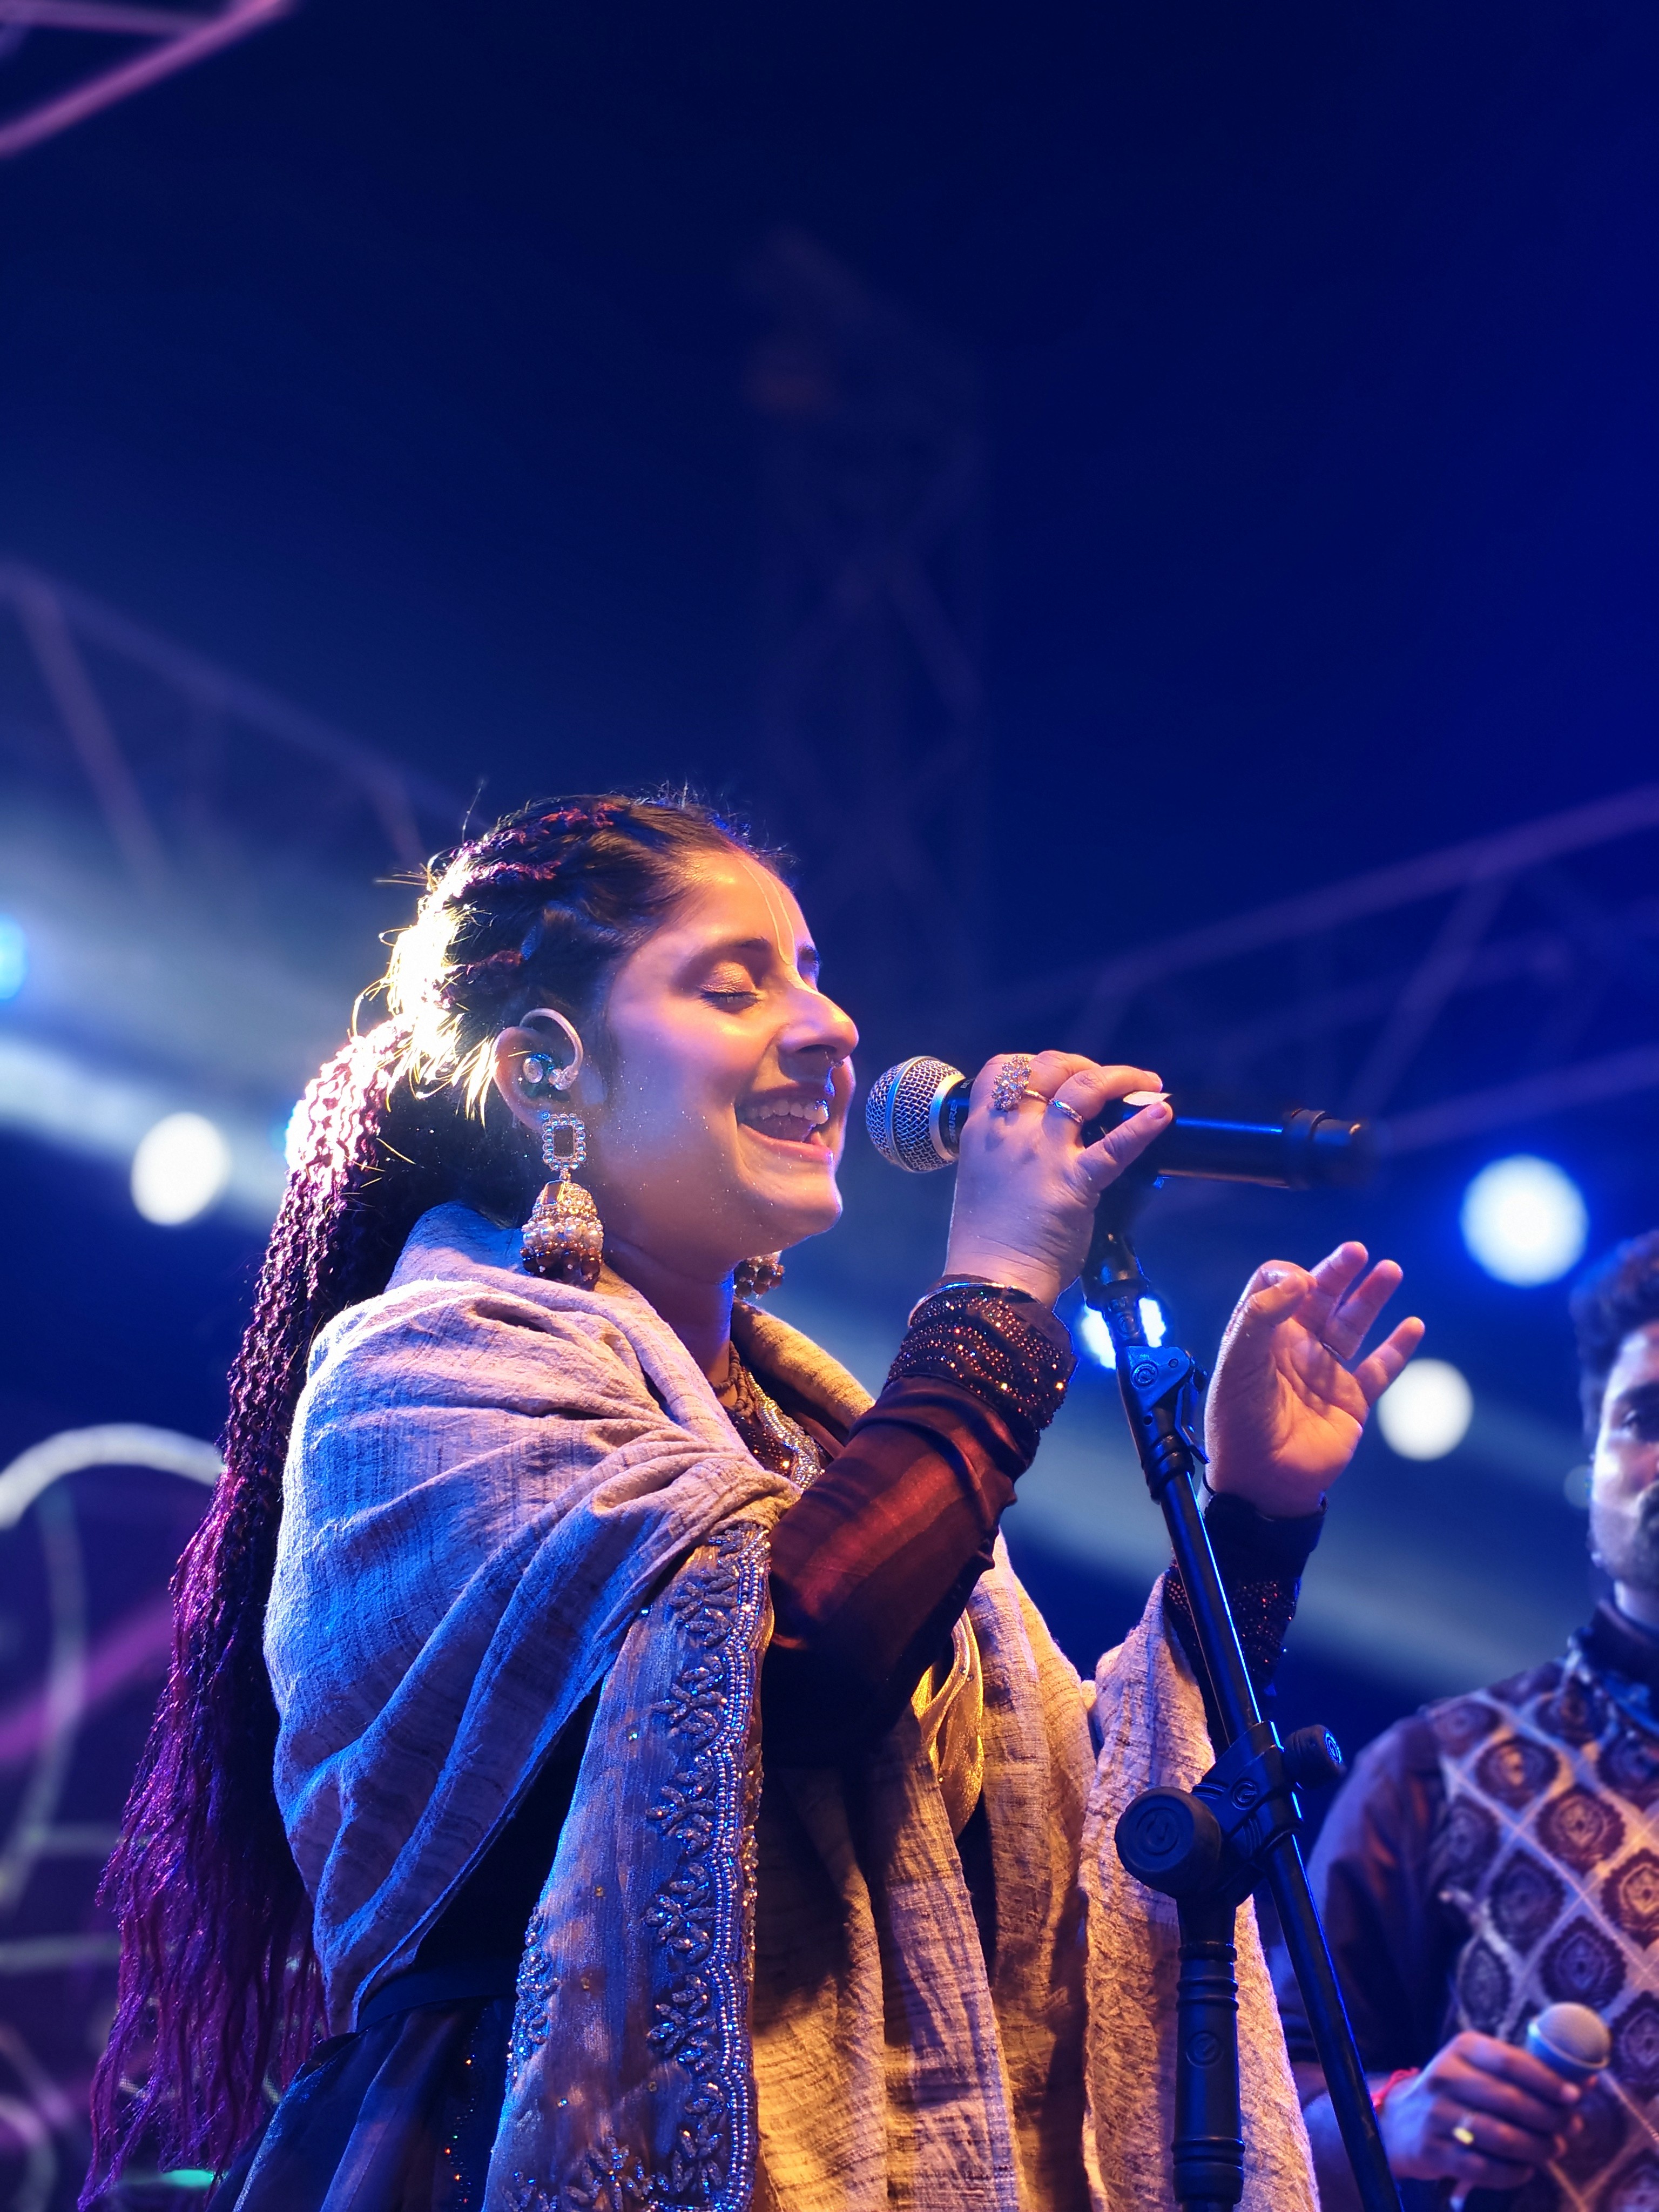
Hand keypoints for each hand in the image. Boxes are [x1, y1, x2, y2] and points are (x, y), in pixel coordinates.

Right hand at [943, 1051, 1171, 1305]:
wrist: (991, 1281)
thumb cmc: (985, 1240)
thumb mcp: (983, 1180)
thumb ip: (1007, 1155)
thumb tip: (1043, 1147)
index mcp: (982, 1131)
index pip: (1002, 1069)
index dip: (1033, 1062)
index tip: (1058, 1073)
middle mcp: (1012, 1131)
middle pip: (1049, 1067)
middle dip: (1084, 1064)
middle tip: (1108, 1080)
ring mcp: (1044, 1153)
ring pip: (1085, 1088)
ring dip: (1122, 1078)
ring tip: (1147, 1084)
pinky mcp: (1076, 1182)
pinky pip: (1115, 1146)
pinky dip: (1143, 1127)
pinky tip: (1163, 1115)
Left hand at [1205, 1242, 1423, 1515]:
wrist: (1263, 1483)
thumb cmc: (1240, 1424)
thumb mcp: (1238, 1364)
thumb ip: (1260, 1318)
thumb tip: (1298, 1279)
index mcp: (1260, 1336)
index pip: (1275, 1287)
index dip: (1288, 1276)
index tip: (1301, 1283)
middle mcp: (1293, 1349)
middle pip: (1319, 1297)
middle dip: (1337, 1272)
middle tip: (1356, 1251)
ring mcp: (1324, 1374)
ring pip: (1352, 1325)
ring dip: (1370, 1297)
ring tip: (1389, 1269)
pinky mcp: (1351, 1401)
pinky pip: (1379, 1369)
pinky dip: (1398, 1348)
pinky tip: (1413, 1325)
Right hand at [1378, 2032, 1580, 2188]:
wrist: (1401, 2122)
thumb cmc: (1456, 2091)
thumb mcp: (1479, 2067)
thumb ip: (1526, 2072)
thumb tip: (1584, 2079)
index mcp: (1462, 2049)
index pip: (1510, 2061)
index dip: (1546, 2080)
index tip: (1574, 2097)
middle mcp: (1446, 2077)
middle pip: (1510, 2101)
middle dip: (1549, 2118)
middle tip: (1571, 2128)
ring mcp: (1437, 2115)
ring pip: (1500, 2137)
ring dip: (1537, 2148)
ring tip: (1554, 2149)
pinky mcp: (1434, 2151)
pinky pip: (1484, 2168)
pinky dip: (1513, 2173)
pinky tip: (1526, 2169)